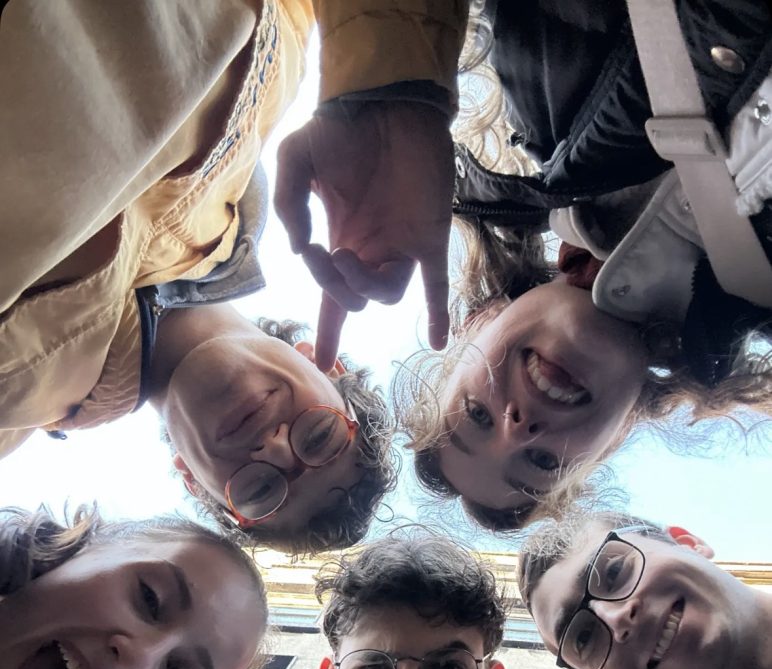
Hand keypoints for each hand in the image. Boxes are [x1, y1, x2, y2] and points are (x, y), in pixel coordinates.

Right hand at [275, 101, 454, 370]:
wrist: (385, 101)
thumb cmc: (339, 129)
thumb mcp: (295, 162)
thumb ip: (289, 206)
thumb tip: (296, 251)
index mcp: (343, 239)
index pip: (333, 297)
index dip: (328, 330)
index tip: (322, 360)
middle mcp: (373, 251)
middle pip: (354, 298)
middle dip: (333, 287)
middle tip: (320, 254)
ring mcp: (402, 246)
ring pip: (386, 293)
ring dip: (362, 286)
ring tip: (345, 254)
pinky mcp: (428, 237)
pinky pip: (435, 283)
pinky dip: (437, 312)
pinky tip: (437, 341)